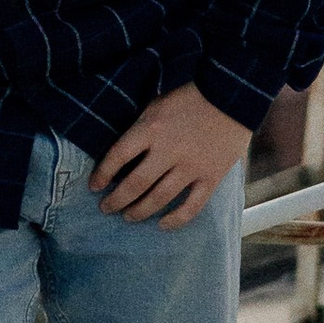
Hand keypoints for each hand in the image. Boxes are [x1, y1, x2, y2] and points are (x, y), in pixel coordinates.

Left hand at [91, 83, 251, 227]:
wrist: (229, 97)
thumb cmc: (188, 99)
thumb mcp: (156, 105)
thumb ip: (140, 129)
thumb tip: (122, 154)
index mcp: (151, 129)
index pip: (118, 156)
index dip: (102, 173)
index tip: (94, 186)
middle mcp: (168, 151)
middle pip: (136, 183)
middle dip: (117, 199)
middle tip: (106, 208)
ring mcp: (191, 166)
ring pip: (160, 198)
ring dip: (140, 211)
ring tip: (127, 217)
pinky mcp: (211, 177)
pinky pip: (192, 206)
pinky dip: (176, 219)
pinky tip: (162, 225)